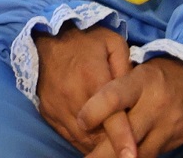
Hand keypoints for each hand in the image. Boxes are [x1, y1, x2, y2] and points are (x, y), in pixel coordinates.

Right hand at [34, 25, 138, 157]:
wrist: (47, 36)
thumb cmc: (85, 40)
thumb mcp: (113, 44)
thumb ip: (127, 69)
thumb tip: (135, 98)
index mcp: (94, 78)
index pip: (111, 117)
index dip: (123, 139)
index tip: (131, 157)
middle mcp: (73, 96)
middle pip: (97, 135)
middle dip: (113, 144)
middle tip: (127, 145)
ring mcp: (58, 106)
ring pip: (82, 140)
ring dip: (98, 144)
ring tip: (112, 142)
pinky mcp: (48, 112)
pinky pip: (68, 136)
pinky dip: (82, 140)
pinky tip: (94, 135)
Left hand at [75, 56, 182, 157]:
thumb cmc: (162, 73)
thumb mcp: (140, 69)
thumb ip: (118, 86)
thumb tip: (87, 103)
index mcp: (143, 81)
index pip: (114, 97)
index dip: (94, 111)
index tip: (81, 122)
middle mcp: (155, 106)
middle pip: (126, 135)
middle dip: (103, 152)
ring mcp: (167, 127)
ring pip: (139, 153)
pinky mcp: (175, 142)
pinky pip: (150, 155)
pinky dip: (134, 157)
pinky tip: (120, 156)